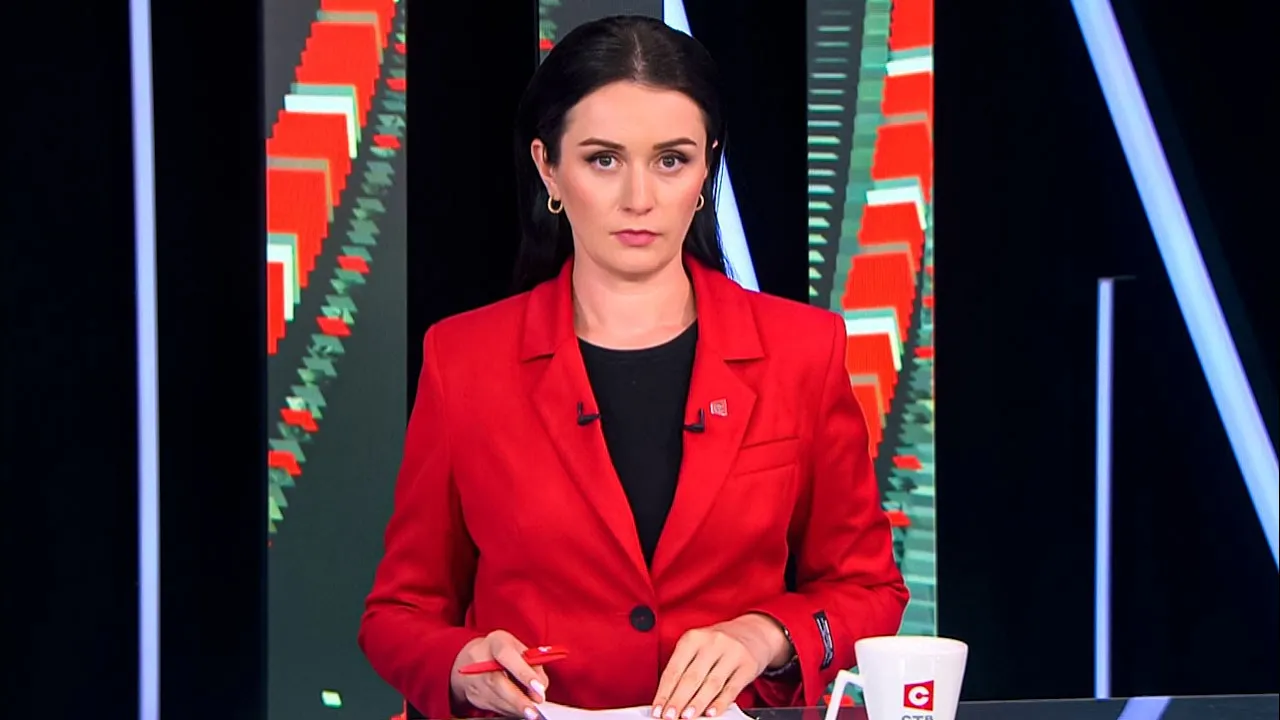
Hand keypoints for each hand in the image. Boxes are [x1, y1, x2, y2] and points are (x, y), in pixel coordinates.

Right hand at [449, 630, 549, 719]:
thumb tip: (541, 688)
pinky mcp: (473, 695)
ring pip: (495, 698)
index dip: (523, 672)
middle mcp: (479, 659)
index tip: (538, 688)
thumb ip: (533, 664)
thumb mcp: (518, 649)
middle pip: (497, 682)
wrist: (471, 659)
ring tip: (531, 714)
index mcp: (495, 642)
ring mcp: (473, 678)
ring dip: (515, 708)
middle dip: (519, 700)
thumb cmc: (501, 652)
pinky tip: (519, 711)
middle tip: (534, 710)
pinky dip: (509, 711)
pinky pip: (493, 706)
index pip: (506, 655)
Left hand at [652, 615, 789, 718]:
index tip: (657, 709)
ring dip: (697, 703)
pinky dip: (720, 703)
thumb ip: (684, 668)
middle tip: (669, 716)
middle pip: (691, 677)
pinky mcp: (747, 665)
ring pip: (711, 684)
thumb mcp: (698, 646)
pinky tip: (711, 712)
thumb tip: (668, 698)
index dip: (664, 692)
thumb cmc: (719, 643)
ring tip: (686, 716)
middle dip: (678, 700)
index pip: (674, 669)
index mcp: (693, 638)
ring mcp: (732, 653)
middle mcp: (712, 642)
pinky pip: (732, 688)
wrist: (753, 631)